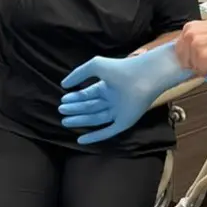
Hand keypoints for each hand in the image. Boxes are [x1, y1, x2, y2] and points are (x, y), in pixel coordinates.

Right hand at [59, 43, 188, 143]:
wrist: (145, 77)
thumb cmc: (122, 69)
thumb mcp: (97, 66)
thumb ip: (79, 73)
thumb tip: (63, 84)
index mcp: (108, 86)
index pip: (88, 94)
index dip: (75, 97)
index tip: (62, 100)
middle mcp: (113, 99)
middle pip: (90, 107)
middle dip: (75, 109)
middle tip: (60, 111)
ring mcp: (119, 112)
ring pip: (96, 119)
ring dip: (80, 120)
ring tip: (64, 121)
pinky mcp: (125, 122)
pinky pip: (108, 132)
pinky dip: (94, 136)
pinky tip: (80, 139)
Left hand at [175, 20, 206, 74]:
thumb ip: (199, 41)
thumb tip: (193, 55)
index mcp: (190, 27)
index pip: (179, 49)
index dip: (190, 56)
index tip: (197, 59)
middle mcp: (189, 35)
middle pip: (182, 60)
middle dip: (194, 63)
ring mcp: (194, 47)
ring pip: (192, 67)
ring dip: (203, 68)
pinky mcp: (201, 59)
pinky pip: (201, 73)